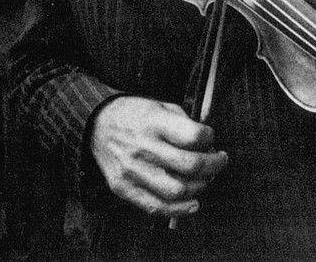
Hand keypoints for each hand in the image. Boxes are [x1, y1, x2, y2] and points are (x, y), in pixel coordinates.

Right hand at [88, 96, 227, 217]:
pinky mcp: (123, 188)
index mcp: (155, 122)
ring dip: (200, 187)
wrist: (97, 125)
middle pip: (190, 166)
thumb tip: (209, 147)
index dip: (210, 139)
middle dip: (214, 166)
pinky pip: (155, 207)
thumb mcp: (162, 106)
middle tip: (219, 161)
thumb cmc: (136, 115)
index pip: (194, 136)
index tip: (211, 139)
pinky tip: (193, 204)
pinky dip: (179, 210)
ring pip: (177, 190)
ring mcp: (132, 171)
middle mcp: (143, 148)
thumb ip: (186, 125)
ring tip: (206, 179)